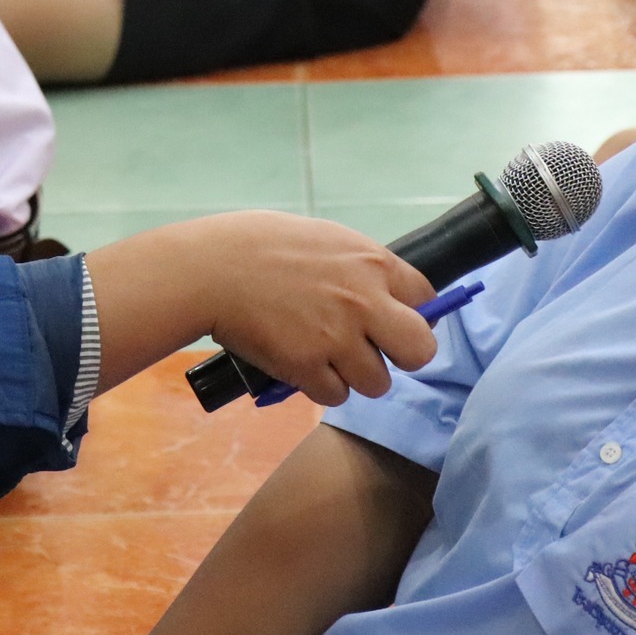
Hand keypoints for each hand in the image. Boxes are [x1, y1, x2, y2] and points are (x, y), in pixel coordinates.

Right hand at [190, 212, 438, 405]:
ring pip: (377, 382)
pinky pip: (336, 395)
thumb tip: (384, 293)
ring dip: (353, 375)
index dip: (410, 312)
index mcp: (371, 263)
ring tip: (323, 355)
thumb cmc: (258, 245)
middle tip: (372, 349)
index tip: (390, 319)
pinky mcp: (308, 368)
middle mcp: (364, 302)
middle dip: (401, 355)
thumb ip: (359, 268)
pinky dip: (319, 386)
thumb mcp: (323, 239)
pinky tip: (298, 363)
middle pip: (420, 350)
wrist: (209, 270)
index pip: (426, 297)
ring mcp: (337, 338)